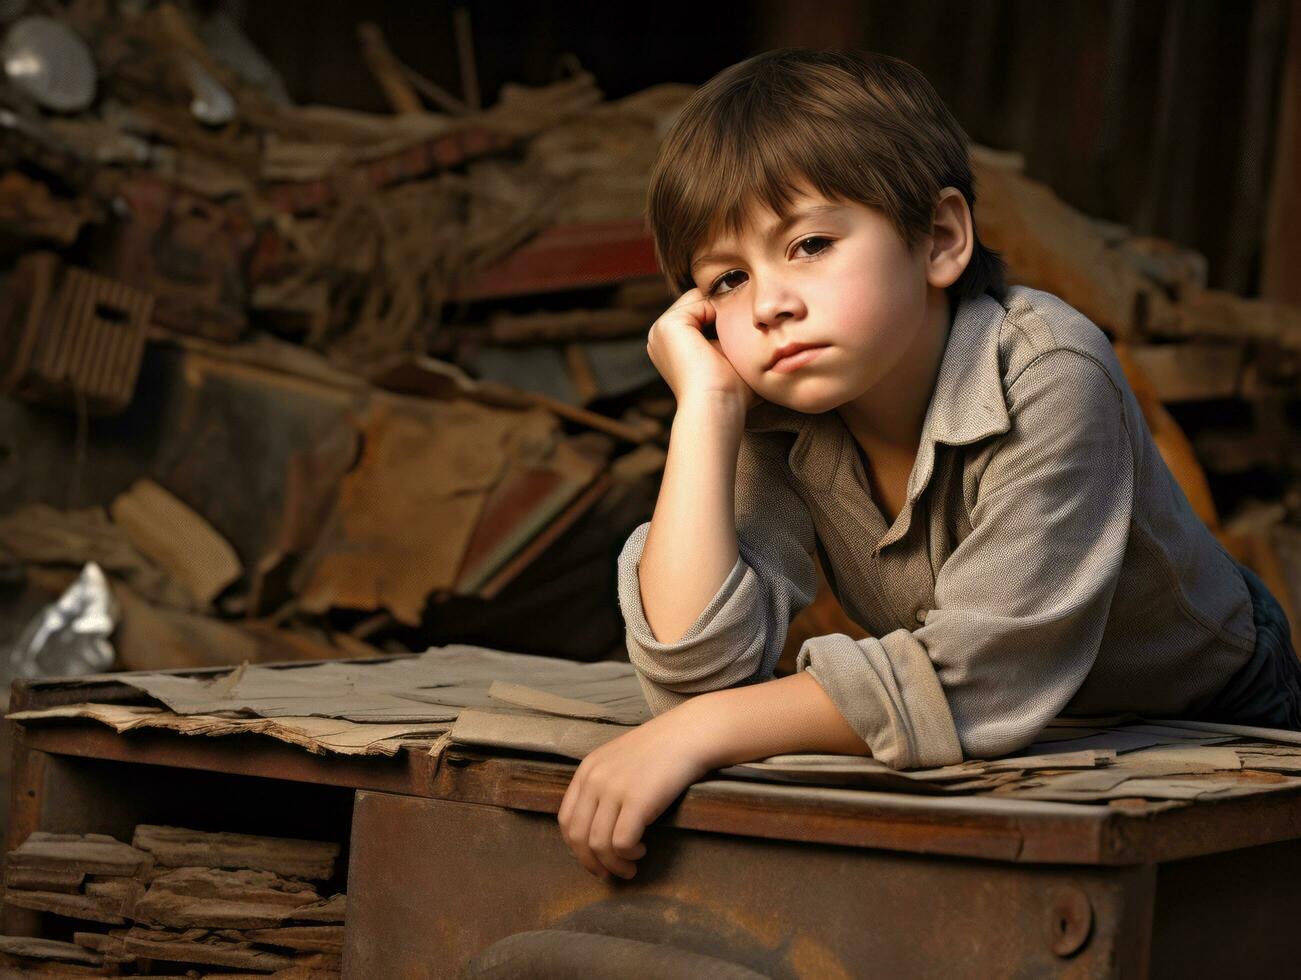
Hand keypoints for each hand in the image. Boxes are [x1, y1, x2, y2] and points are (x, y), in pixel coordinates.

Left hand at [556, 708, 713, 879]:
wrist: (690, 733)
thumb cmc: (662, 749)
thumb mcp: (620, 761)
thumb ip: (604, 785)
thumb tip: (599, 826)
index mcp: (587, 770)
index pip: (566, 820)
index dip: (576, 847)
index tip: (593, 860)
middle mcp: (594, 779)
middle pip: (577, 837)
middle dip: (591, 863)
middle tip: (610, 873)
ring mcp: (614, 789)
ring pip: (598, 845)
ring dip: (613, 864)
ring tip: (630, 866)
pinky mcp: (637, 800)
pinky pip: (621, 843)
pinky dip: (629, 854)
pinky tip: (642, 850)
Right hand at [647, 288, 759, 411]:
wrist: (717, 407)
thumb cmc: (729, 393)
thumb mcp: (728, 359)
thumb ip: (730, 338)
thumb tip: (756, 324)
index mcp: (670, 345)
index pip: (700, 312)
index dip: (726, 314)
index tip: (748, 325)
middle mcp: (660, 336)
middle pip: (699, 302)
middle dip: (724, 307)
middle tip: (747, 323)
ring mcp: (660, 329)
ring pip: (701, 299)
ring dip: (724, 310)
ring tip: (737, 333)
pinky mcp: (668, 326)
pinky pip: (700, 301)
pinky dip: (719, 312)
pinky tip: (727, 336)